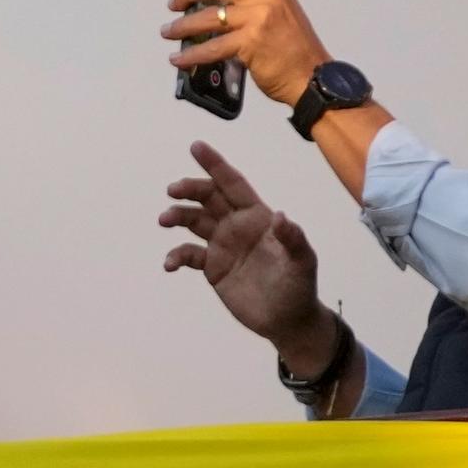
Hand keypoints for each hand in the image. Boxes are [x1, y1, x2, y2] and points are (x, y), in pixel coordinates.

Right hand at [161, 139, 342, 377]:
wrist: (286, 321)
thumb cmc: (299, 287)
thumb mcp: (302, 263)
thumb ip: (293, 239)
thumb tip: (280, 215)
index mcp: (258, 218)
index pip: (234, 185)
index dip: (216, 165)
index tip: (196, 147)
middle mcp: (236, 226)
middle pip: (208, 198)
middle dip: (189, 189)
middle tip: (172, 191)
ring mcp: (222, 245)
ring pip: (193, 220)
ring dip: (176, 216)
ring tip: (164, 220)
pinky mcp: (211, 267)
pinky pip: (187, 254)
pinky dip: (175, 256)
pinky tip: (170, 265)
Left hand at [163, 0, 331, 106]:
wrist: (314, 76)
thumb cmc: (294, 48)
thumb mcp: (278, 11)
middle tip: (173, 3)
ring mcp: (259, 18)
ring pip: (207, 17)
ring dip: (181, 26)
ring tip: (168, 31)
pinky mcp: (251, 42)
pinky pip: (210, 47)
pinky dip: (190, 55)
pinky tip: (178, 59)